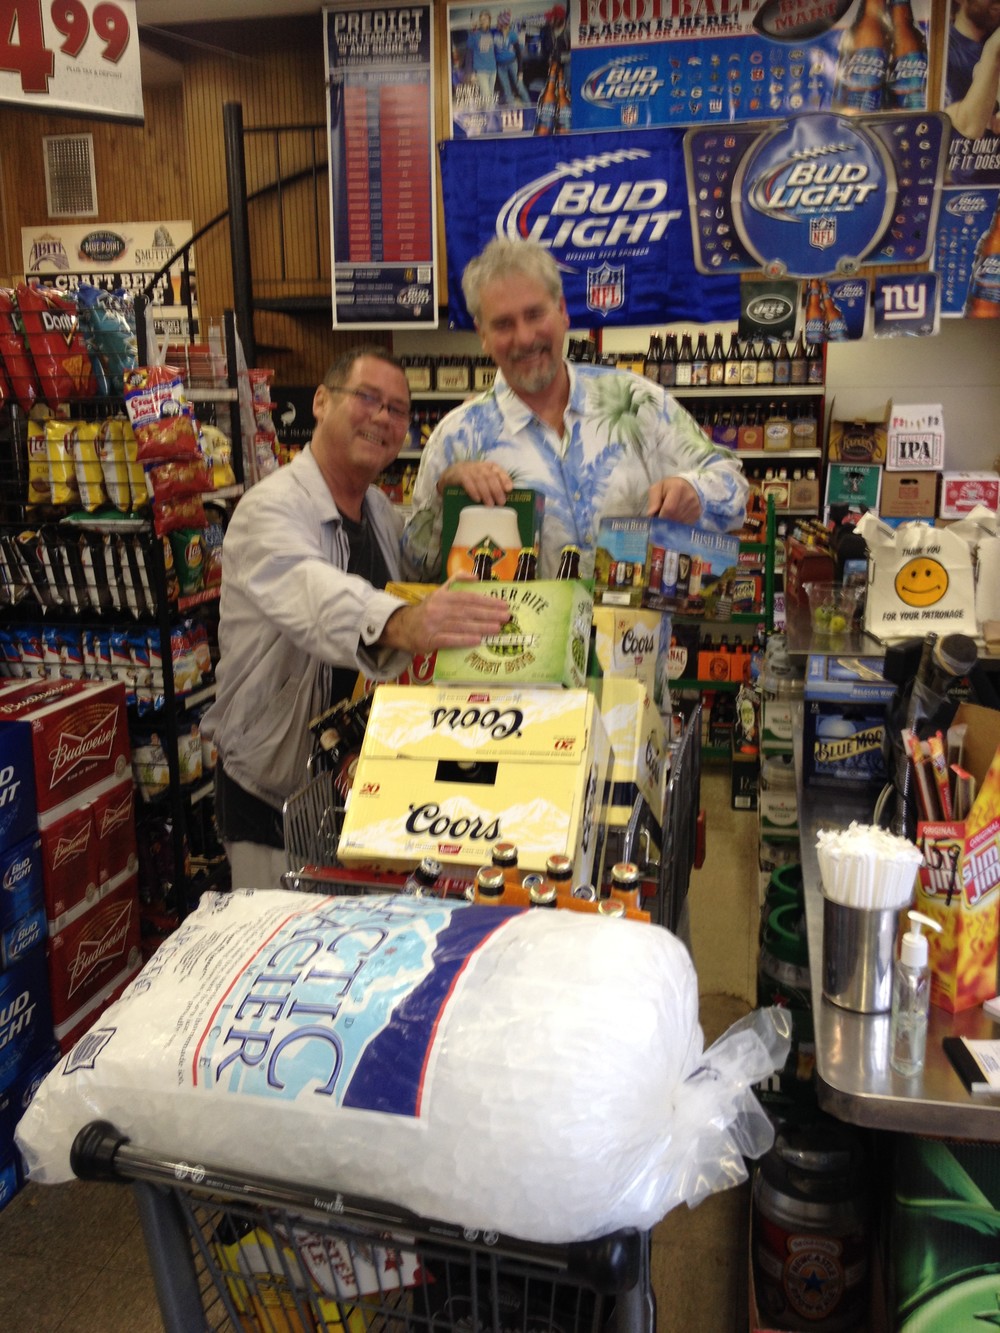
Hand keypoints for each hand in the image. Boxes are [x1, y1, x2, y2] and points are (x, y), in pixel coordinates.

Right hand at [380, 576, 510, 652]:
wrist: (403, 627)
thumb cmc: (427, 610)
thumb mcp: (439, 591)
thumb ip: (456, 581)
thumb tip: (476, 576)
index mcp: (443, 596)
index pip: (468, 598)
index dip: (487, 601)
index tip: (503, 604)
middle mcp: (438, 609)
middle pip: (467, 611)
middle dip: (489, 614)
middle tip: (506, 617)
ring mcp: (433, 625)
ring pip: (461, 625)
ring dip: (481, 627)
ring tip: (497, 628)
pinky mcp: (430, 640)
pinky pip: (449, 639)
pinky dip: (464, 640)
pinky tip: (477, 640)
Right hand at [437, 460, 512, 504]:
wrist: (450, 476)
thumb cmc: (471, 482)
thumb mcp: (483, 481)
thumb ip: (493, 486)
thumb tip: (505, 499)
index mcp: (488, 466)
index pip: (498, 471)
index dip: (505, 479)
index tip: (509, 489)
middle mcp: (479, 466)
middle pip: (490, 476)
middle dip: (497, 489)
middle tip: (501, 502)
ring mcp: (468, 469)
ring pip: (480, 479)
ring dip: (486, 493)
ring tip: (490, 505)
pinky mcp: (458, 475)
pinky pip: (467, 482)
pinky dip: (473, 491)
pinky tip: (477, 499)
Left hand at [647, 477, 701, 522]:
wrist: (687, 486)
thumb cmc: (669, 487)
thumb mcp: (657, 488)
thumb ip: (653, 500)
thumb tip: (651, 515)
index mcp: (678, 488)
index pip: (669, 509)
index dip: (661, 517)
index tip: (656, 520)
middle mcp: (689, 497)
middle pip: (675, 517)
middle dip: (665, 521)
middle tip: (661, 520)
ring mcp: (695, 506)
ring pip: (680, 522)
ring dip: (672, 524)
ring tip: (668, 518)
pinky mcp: (698, 513)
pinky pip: (686, 524)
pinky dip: (679, 525)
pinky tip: (676, 519)